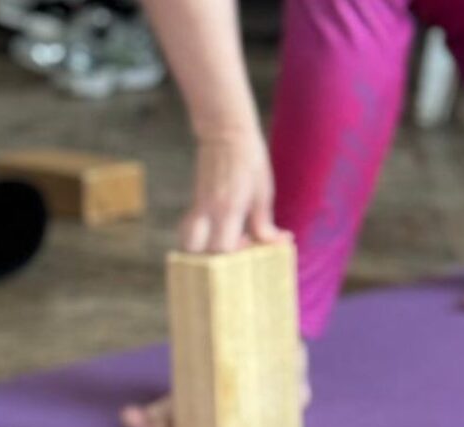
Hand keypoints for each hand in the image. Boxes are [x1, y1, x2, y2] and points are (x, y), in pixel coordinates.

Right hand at [180, 129, 278, 252]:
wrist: (225, 130)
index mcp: (227, 207)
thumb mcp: (264, 193)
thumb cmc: (249, 160)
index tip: (247, 246)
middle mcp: (208, 209)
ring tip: (221, 244)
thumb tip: (277, 243)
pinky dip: (201, 238)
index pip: (222, 247)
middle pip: (194, 249)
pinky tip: (220, 231)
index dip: (234, 256)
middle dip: (211, 259)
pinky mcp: (195, 201)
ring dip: (200, 250)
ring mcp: (198, 205)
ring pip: (186, 239)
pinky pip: (190, 228)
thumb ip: (265, 224)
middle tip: (231, 252)